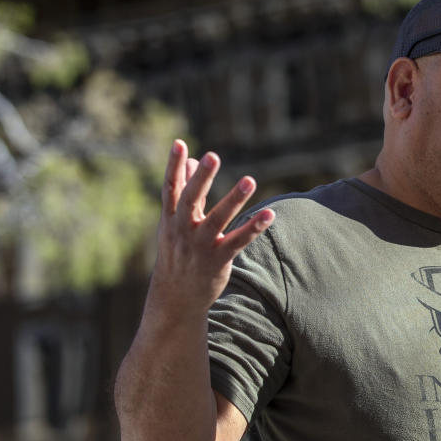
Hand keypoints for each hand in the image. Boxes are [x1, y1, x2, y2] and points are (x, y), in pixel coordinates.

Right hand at [148, 139, 274, 315]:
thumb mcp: (174, 222)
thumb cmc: (178, 252)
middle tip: (212, 156)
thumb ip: (184, 190)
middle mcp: (183, 230)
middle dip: (201, 178)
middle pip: (191, 200)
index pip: (171, 188)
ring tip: (250, 180)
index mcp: (171, 218)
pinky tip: (269, 214)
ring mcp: (200, 245)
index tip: (179, 143)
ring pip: (218, 219)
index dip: (173, 165)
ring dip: (234, 199)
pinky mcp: (218, 260)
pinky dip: (253, 227)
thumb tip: (190, 159)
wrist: (175, 297)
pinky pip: (238, 241)